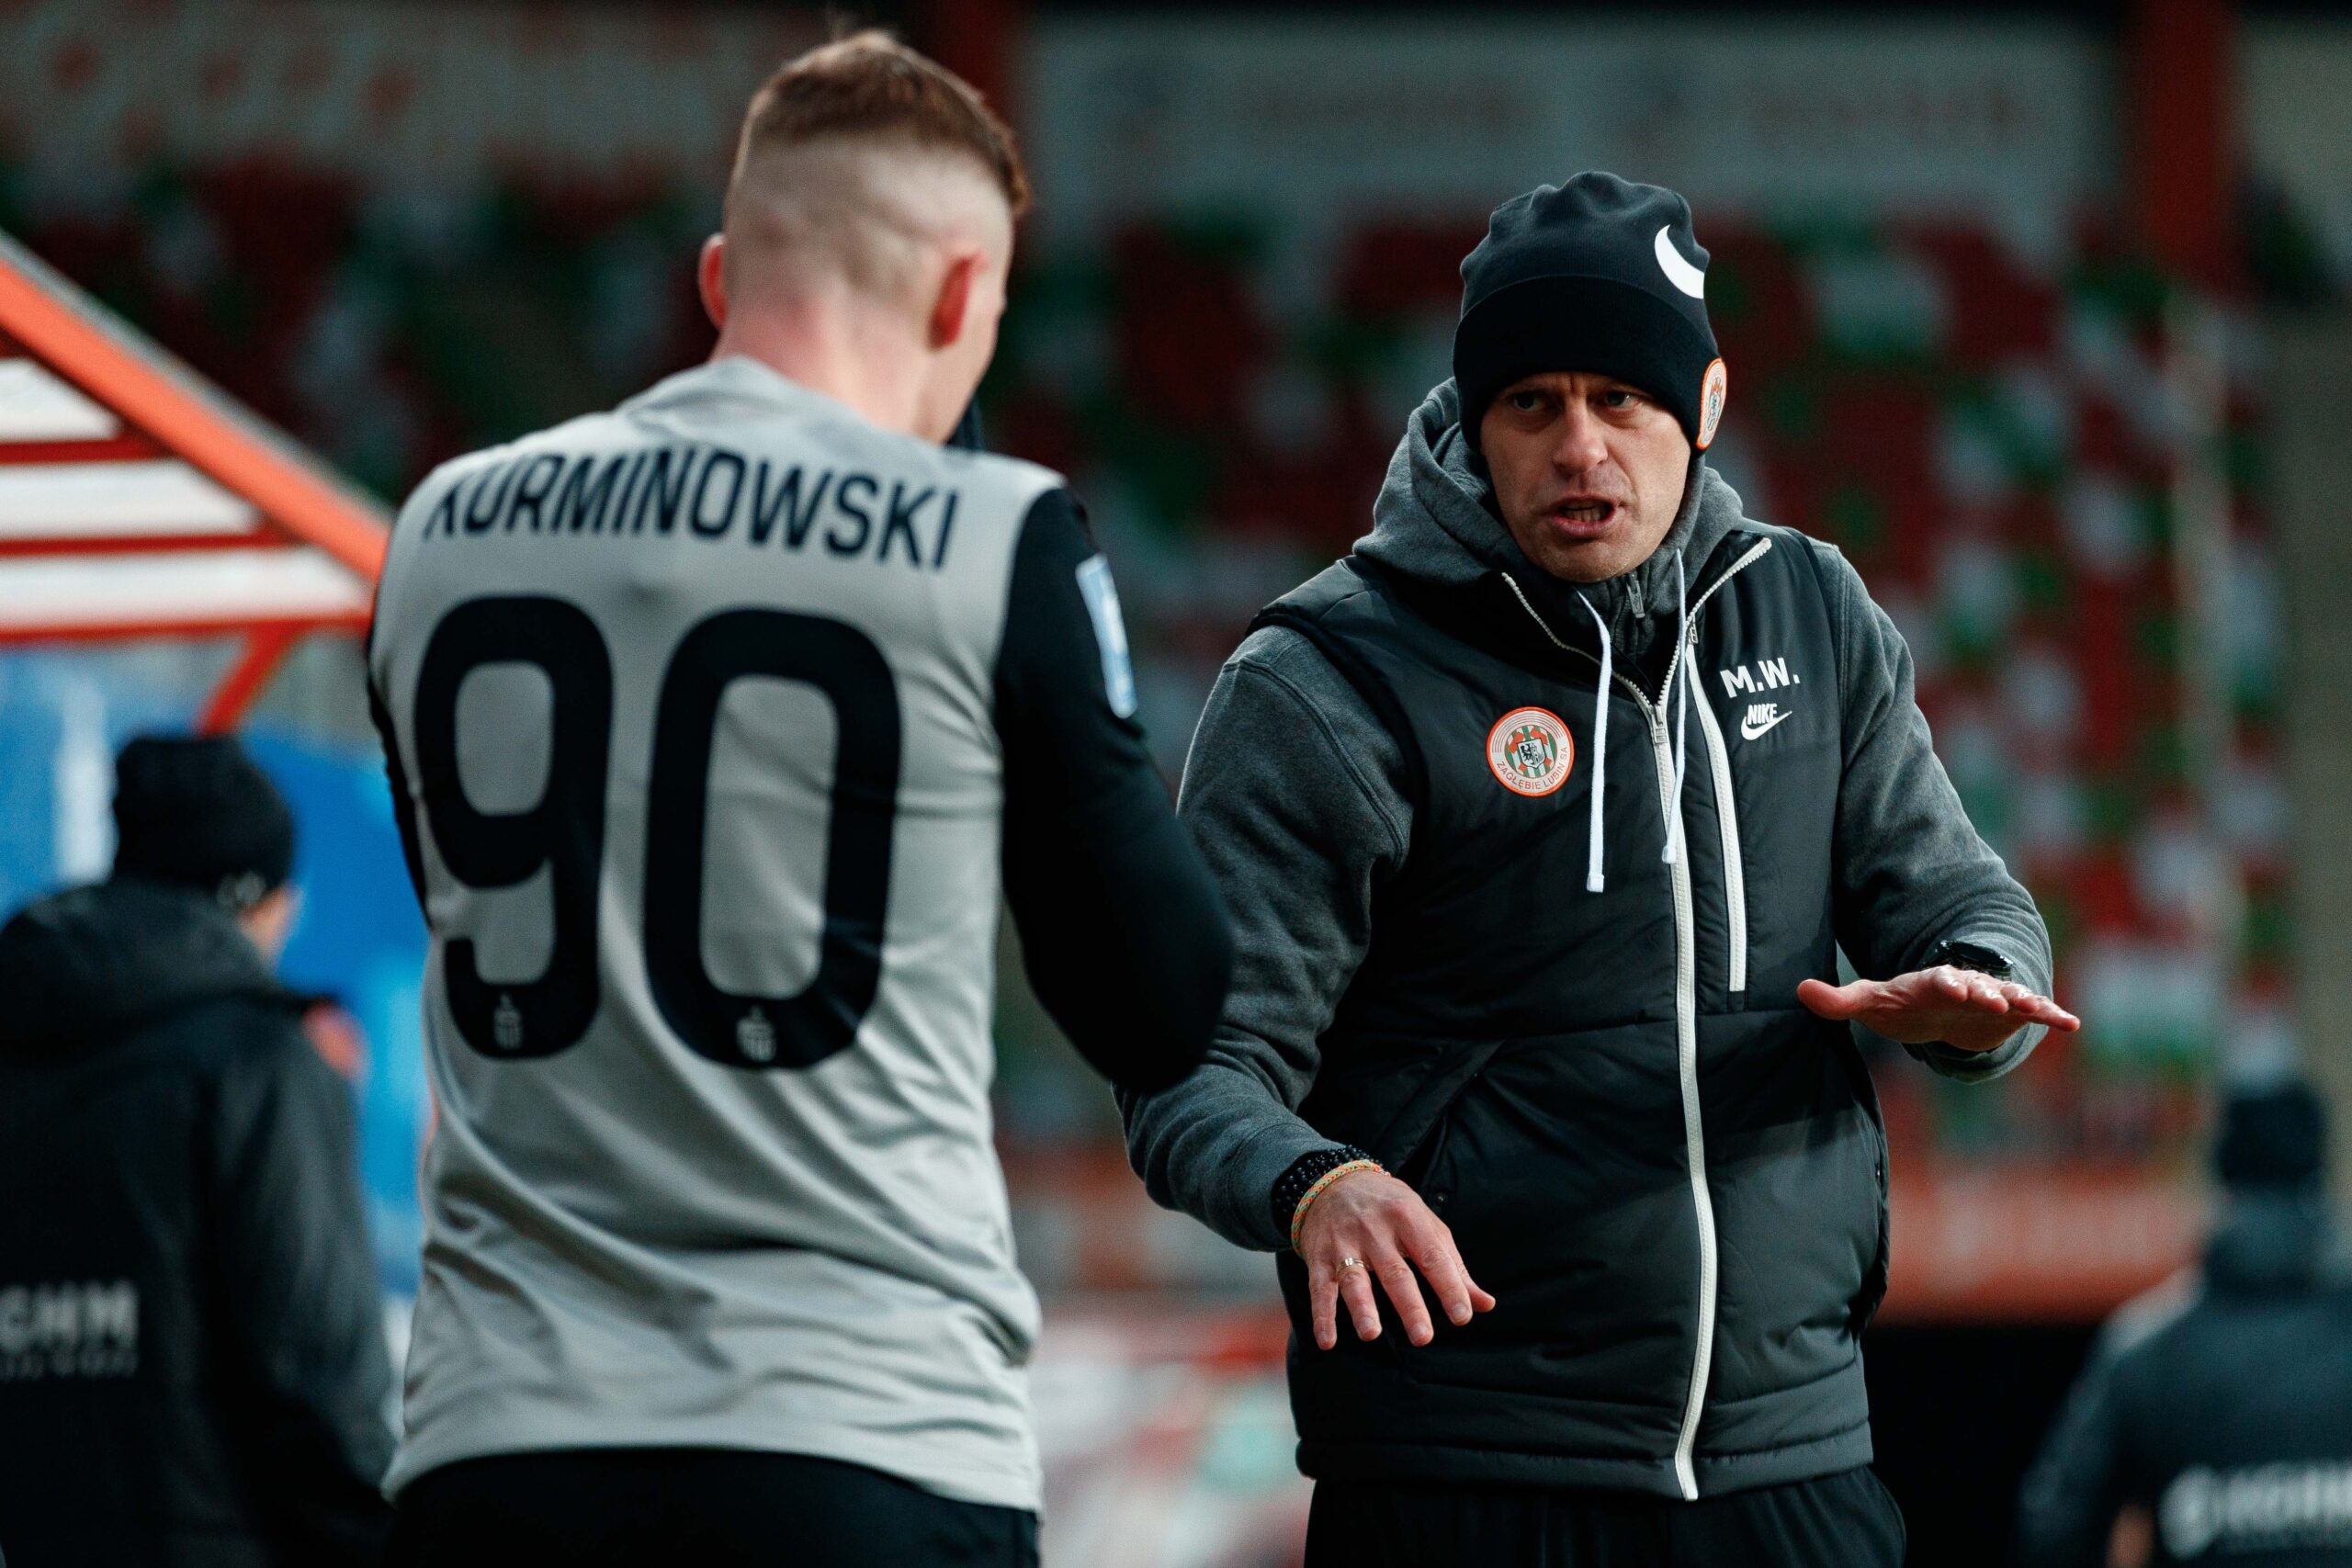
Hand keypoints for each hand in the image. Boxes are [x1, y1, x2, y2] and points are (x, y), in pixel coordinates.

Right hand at [1296, 1167, 1495, 1350]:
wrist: (1332, 1179)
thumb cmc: (1390, 1208)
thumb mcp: (1425, 1225)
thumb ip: (1453, 1266)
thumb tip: (1486, 1304)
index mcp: (1408, 1217)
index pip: (1432, 1256)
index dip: (1449, 1286)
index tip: (1463, 1316)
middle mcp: (1375, 1229)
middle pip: (1395, 1271)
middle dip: (1409, 1305)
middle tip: (1423, 1337)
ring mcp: (1344, 1242)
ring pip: (1353, 1278)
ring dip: (1361, 1307)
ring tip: (1371, 1334)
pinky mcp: (1318, 1255)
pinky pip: (1319, 1287)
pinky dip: (1322, 1315)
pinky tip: (1328, 1341)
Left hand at [1798, 965, 2079, 1053]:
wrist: (1937, 1003)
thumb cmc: (1902, 1002)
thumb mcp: (1869, 1001)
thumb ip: (1837, 1000)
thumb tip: (1799, 990)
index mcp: (1931, 981)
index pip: (1936, 980)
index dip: (1944, 982)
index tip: (1951, 985)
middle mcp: (1966, 985)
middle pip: (1977, 987)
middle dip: (1985, 992)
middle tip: (1995, 1000)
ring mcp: (1992, 997)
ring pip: (2010, 997)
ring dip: (2023, 1002)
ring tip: (2041, 1009)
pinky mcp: (2012, 1012)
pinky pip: (2035, 1011)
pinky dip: (2053, 1015)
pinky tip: (2072, 1023)